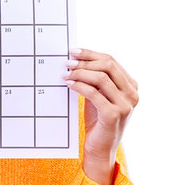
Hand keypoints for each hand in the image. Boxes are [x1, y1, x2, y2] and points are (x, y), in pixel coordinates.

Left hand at [62, 48, 138, 184]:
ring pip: (101, 78)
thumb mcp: (99, 95)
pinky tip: (69, 84)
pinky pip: (94, 93)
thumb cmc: (98, 119)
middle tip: (67, 63)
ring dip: (80, 73)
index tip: (73, 51)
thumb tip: (76, 59)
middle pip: (108, 66)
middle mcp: (132, 94)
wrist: (100, 147)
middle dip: (85, 61)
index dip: (91, 54)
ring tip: (65, 74)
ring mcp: (125, 105)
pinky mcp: (114, 114)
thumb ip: (95, 79)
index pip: (111, 61)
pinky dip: (79, 86)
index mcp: (131, 86)